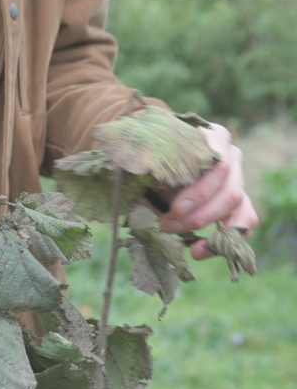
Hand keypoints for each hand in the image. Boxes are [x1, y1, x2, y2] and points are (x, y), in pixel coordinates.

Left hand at [160, 124, 258, 259]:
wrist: (157, 157)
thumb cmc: (154, 154)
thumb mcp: (150, 154)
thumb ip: (148, 162)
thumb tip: (143, 177)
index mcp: (214, 137)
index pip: (218, 165)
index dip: (198, 192)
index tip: (175, 210)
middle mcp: (231, 156)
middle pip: (229, 190)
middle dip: (198, 215)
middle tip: (167, 226)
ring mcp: (237, 179)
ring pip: (237, 206)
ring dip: (207, 226)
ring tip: (180, 240)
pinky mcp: (238, 201)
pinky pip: (245, 221)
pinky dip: (223, 239)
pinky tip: (198, 251)